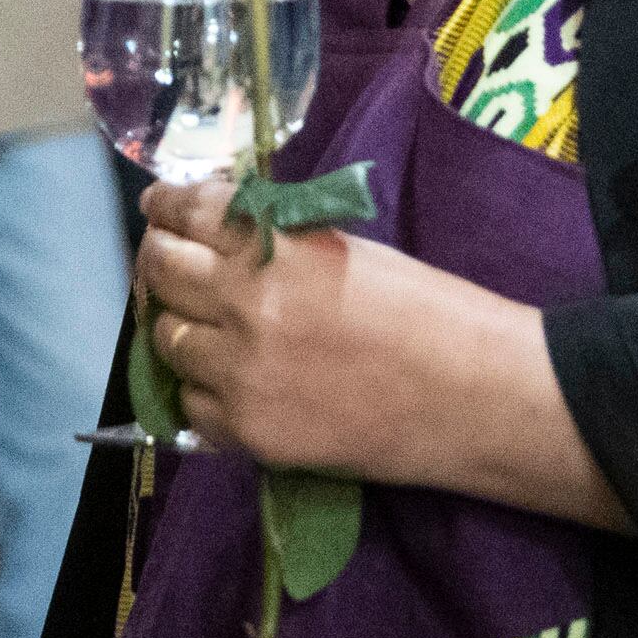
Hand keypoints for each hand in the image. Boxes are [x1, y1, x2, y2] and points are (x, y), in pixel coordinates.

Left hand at [135, 179, 629, 528]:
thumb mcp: (348, 251)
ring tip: (203, 325)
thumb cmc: (432, 313)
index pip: (189, 212)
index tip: (160, 207)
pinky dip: (202, 391)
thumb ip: (279, 241)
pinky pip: (190, 404)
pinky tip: (229, 384)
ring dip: (178, 325)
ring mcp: (241, 373)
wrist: (478, 398)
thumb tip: (224, 228)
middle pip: (161, 270)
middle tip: (170, 261)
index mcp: (277, 248)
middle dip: (162, 259)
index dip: (166, 206)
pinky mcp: (250, 431)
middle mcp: (246, 305)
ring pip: (165, 337)